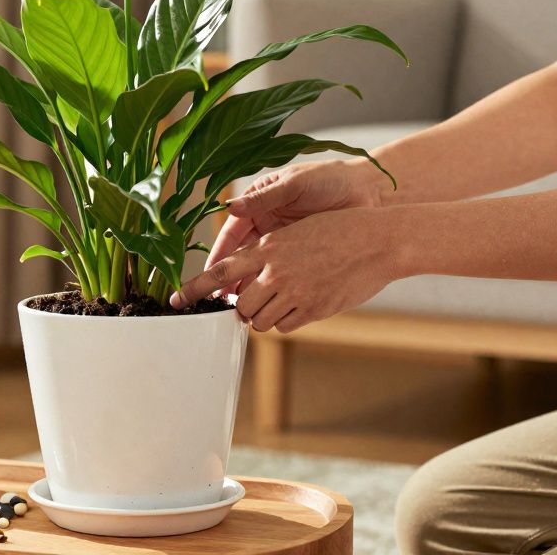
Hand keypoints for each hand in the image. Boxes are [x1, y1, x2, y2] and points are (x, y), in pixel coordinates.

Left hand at [172, 208, 403, 332]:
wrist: (380, 240)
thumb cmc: (340, 231)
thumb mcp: (297, 232)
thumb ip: (269, 254)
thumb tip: (247, 277)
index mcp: (268, 247)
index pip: (220, 272)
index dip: (195, 289)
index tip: (176, 301)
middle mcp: (276, 271)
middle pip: (240, 305)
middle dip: (243, 307)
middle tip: (256, 299)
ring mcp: (295, 293)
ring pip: (261, 320)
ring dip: (265, 315)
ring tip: (284, 297)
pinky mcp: (314, 310)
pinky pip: (285, 327)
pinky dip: (287, 321)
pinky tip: (302, 304)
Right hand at [206, 159, 389, 293]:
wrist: (369, 191)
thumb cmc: (330, 179)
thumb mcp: (295, 185)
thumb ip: (264, 198)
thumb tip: (231, 207)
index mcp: (260, 206)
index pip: (232, 234)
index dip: (219, 255)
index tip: (209, 274)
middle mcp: (268, 227)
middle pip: (240, 258)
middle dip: (230, 280)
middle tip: (220, 299)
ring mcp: (286, 246)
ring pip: (259, 272)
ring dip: (249, 289)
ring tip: (239, 307)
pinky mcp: (303, 259)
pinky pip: (282, 279)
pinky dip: (273, 293)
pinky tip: (267, 305)